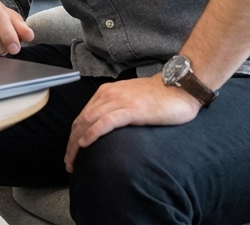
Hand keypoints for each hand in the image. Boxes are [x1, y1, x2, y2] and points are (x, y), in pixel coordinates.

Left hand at [64, 74, 201, 172]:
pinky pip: (105, 122)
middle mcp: (108, 95)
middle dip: (71, 144)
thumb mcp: (130, 101)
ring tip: (73, 161)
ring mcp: (119, 101)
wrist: (181, 87)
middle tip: (68, 163)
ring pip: (88, 122)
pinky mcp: (131, 109)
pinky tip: (85, 144)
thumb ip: (116, 110)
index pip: (82, 117)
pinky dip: (92, 133)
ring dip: (77, 143)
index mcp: (105, 93)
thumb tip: (104, 129)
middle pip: (81, 121)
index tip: (71, 154)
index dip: (73, 136)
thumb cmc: (158, 97)